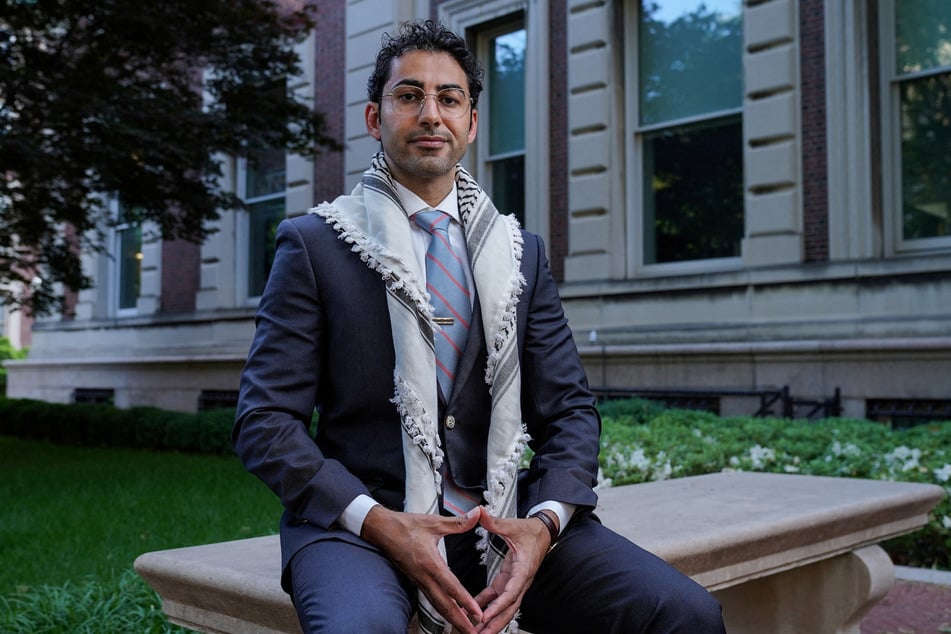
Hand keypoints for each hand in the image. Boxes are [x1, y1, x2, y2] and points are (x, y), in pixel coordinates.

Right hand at [361, 506, 482, 632]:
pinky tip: (451, 614)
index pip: (451, 587)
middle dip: (459, 621)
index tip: (477, 614)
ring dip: (451, 619)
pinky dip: (442, 609)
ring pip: (437, 605)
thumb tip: (477, 514)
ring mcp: (418, 580)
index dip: (465, 602)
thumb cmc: (406, 525)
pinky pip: (431, 599)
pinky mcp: (416, 581)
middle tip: (474, 633)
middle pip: (444, 605)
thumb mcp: (433, 522)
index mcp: (430, 562)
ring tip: (465, 630)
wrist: (380, 530)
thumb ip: (457, 522)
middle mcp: (424, 576)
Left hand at [472, 508, 554, 633]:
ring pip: (504, 607)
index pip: (511, 591)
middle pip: (509, 608)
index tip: (486, 615)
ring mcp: (515, 582)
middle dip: (495, 623)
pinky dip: (486, 606)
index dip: (498, 605)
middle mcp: (521, 580)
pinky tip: (474, 613)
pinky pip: (497, 597)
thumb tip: (479, 512)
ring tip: (476, 631)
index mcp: (523, 569)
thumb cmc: (531, 531)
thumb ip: (494, 521)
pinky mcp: (509, 580)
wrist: (544, 532)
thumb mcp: (512, 525)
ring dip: (491, 620)